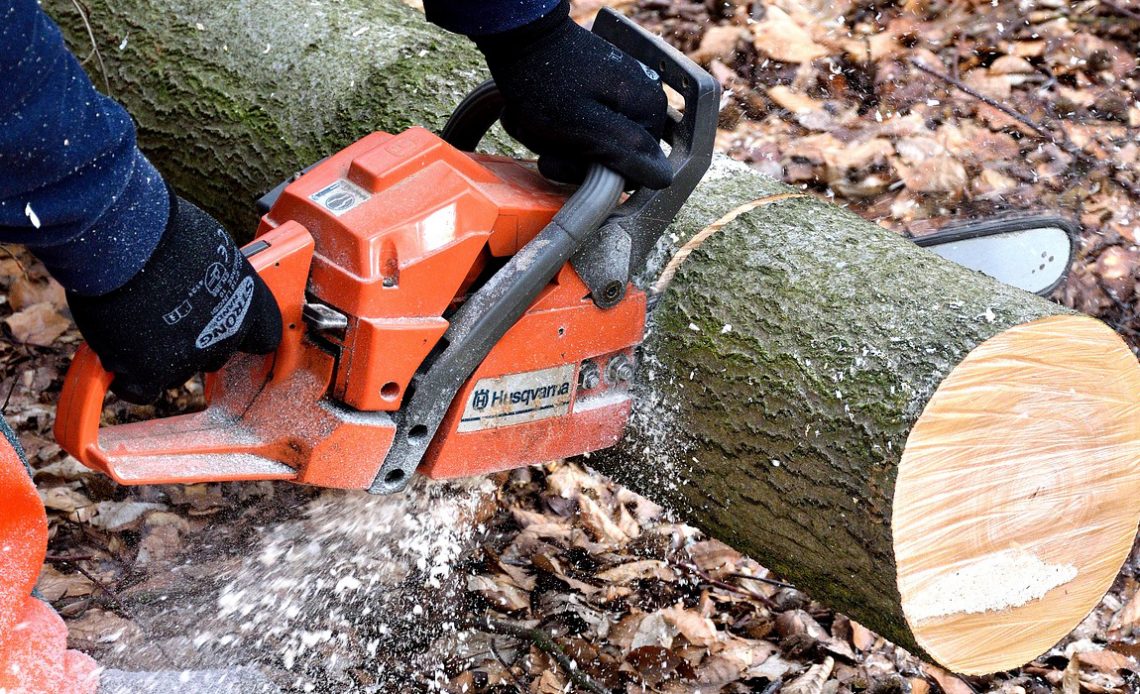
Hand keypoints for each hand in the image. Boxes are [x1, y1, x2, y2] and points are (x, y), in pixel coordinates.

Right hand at [67, 192, 281, 403]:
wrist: (122, 232)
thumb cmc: (162, 228)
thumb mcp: (209, 246)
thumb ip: (215, 275)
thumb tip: (204, 278)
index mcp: (250, 300)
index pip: (266, 335)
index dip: (246, 334)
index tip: (234, 332)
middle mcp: (228, 332)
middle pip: (217, 354)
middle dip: (195, 341)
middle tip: (167, 318)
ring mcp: (191, 356)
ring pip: (177, 371)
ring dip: (159, 355)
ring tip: (133, 322)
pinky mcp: (151, 371)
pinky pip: (141, 388)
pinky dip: (128, 376)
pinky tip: (118, 355)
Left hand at [473, 0, 670, 189]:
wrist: (515, 35)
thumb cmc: (544, 81)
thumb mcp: (584, 126)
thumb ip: (626, 152)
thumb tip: (663, 178)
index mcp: (647, 109)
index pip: (633, 170)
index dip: (596, 173)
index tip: (566, 156)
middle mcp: (638, 102)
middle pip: (606, 160)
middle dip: (565, 155)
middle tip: (541, 135)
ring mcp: (616, 97)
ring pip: (583, 147)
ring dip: (550, 142)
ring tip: (530, 120)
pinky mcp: (593, 94)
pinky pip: (573, 128)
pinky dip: (547, 128)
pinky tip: (531, 115)